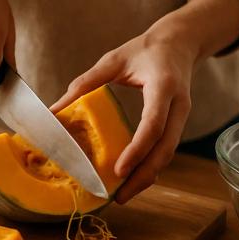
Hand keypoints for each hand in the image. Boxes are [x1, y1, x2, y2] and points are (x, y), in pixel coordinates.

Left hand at [50, 0, 238, 203]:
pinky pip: (165, 150)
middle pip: (165, 148)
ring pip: (168, 154)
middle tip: (119, 196)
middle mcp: (179, 104)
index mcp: (164, 86)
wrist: (180, 42)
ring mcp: (182, 116)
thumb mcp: (114, 60)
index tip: (119, 170)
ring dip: (147, 176)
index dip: (137, 149)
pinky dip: (150, 166)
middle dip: (144, 175)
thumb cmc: (144, 49)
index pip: (154, 124)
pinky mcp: (178, 123)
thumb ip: (86, 83)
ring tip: (122, 195)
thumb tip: (56, 109)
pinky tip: (132, 179)